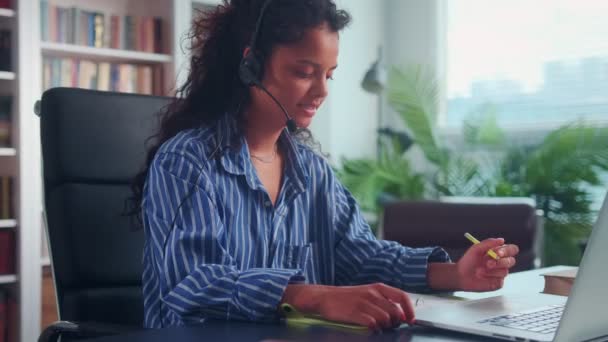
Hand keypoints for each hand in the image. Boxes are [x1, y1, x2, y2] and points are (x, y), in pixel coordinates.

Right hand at [281, 283, 414, 329]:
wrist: (324, 297)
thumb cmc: (347, 297)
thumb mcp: (367, 292)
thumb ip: (383, 301)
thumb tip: (401, 315)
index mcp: (378, 287)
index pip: (402, 296)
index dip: (410, 310)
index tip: (411, 320)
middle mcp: (372, 293)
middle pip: (395, 312)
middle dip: (395, 322)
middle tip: (388, 326)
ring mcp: (363, 303)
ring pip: (385, 319)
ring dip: (384, 326)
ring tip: (376, 326)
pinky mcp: (354, 312)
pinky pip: (372, 324)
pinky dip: (374, 328)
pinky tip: (369, 327)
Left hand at [456, 238, 519, 291]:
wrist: (461, 275)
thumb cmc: (469, 260)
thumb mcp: (476, 249)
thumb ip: (488, 243)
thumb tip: (502, 240)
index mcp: (499, 252)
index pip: (512, 249)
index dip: (507, 251)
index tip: (498, 253)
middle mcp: (502, 262)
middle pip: (512, 261)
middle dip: (500, 262)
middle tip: (488, 263)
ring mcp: (501, 273)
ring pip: (505, 271)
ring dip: (491, 271)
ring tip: (479, 271)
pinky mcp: (498, 283)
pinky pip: (500, 280)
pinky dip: (489, 278)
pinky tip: (481, 277)